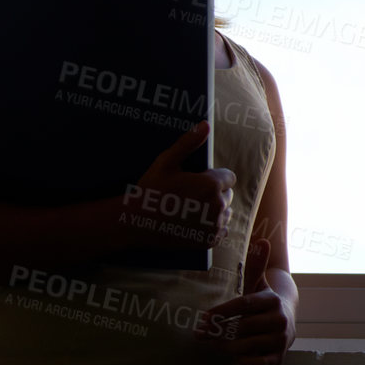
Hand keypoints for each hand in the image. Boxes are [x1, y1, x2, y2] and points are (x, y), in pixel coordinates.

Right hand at [112, 122, 236, 253]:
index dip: (213, 178)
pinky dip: (212, 227)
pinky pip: (221, 230)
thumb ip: (188, 143)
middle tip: (190, 195)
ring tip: (190, 209)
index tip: (197, 180)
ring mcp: (214, 225)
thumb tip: (205, 124)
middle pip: (227, 195)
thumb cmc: (150, 190)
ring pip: (225, 213)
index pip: (228, 178)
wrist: (135, 222)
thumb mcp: (166, 162)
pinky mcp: (209, 240)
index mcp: (211, 184)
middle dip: (214, 193)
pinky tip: (194, 222)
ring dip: (214, 210)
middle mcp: (218, 205)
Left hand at [199, 238, 294, 364]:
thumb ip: (256, 265)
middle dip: (218, 331)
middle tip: (200, 333)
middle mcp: (279, 319)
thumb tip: (262, 240)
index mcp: (271, 300)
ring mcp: (280, 339)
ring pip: (247, 345)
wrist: (286, 322)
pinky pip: (260, 364)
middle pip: (242, 326)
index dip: (221, 311)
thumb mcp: (258, 284)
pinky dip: (246, 361)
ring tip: (212, 344)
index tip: (203, 317)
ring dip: (226, 347)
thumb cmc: (263, 303)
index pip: (243, 305)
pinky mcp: (279, 357)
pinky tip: (237, 357)